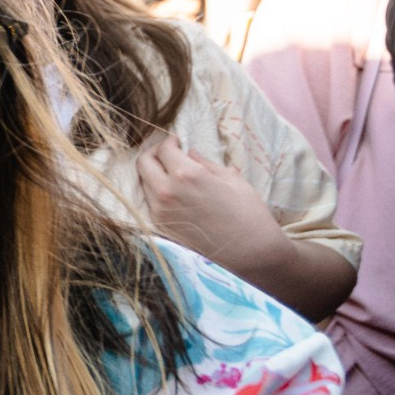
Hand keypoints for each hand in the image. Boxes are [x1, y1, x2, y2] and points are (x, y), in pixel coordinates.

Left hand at [134, 135, 285, 272]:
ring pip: (143, 182)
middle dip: (154, 153)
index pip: (164, 149)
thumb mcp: (232, 178)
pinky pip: (149, 202)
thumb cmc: (248, 212)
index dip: (169, 142)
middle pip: (143, 162)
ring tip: (171, 173)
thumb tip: (189, 152)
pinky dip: (155, 192)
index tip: (176, 142)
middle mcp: (166, 191)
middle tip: (168, 153)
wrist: (251, 253)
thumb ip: (205, 162)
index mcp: (186, 174)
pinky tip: (172, 192)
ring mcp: (160, 211)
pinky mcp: (160, 227)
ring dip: (153, 173)